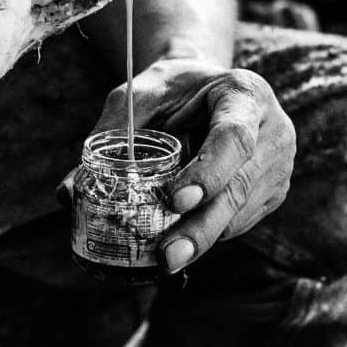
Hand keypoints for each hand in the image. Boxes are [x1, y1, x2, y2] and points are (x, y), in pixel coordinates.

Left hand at [77, 58, 295, 273]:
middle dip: (201, 226)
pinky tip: (182, 243)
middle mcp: (273, 129)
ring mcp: (278, 164)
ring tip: (165, 257)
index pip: (234, 137)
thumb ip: (108, 138)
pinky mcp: (270, 192)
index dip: (208, 172)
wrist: (202, 89)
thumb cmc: (167, 89)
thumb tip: (68, 194)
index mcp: (244, 93)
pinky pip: (241, 222)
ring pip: (242, 212)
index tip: (175, 200)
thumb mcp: (135, 98)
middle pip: (239, 185)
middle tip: (167, 254)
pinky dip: (210, 235)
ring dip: (202, 238)